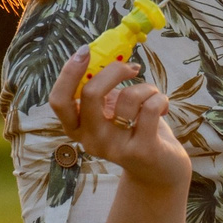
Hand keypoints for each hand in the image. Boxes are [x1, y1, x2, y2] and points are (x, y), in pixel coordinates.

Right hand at [51, 51, 188, 190]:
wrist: (160, 171)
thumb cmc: (134, 131)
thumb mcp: (112, 111)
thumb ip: (102, 91)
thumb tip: (101, 54)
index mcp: (78, 128)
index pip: (59, 100)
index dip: (69, 73)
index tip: (85, 51)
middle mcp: (91, 140)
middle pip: (90, 93)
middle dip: (113, 71)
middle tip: (130, 67)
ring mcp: (115, 148)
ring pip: (129, 97)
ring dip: (146, 87)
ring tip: (152, 96)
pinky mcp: (141, 151)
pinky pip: (150, 108)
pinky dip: (160, 98)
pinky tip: (163, 107)